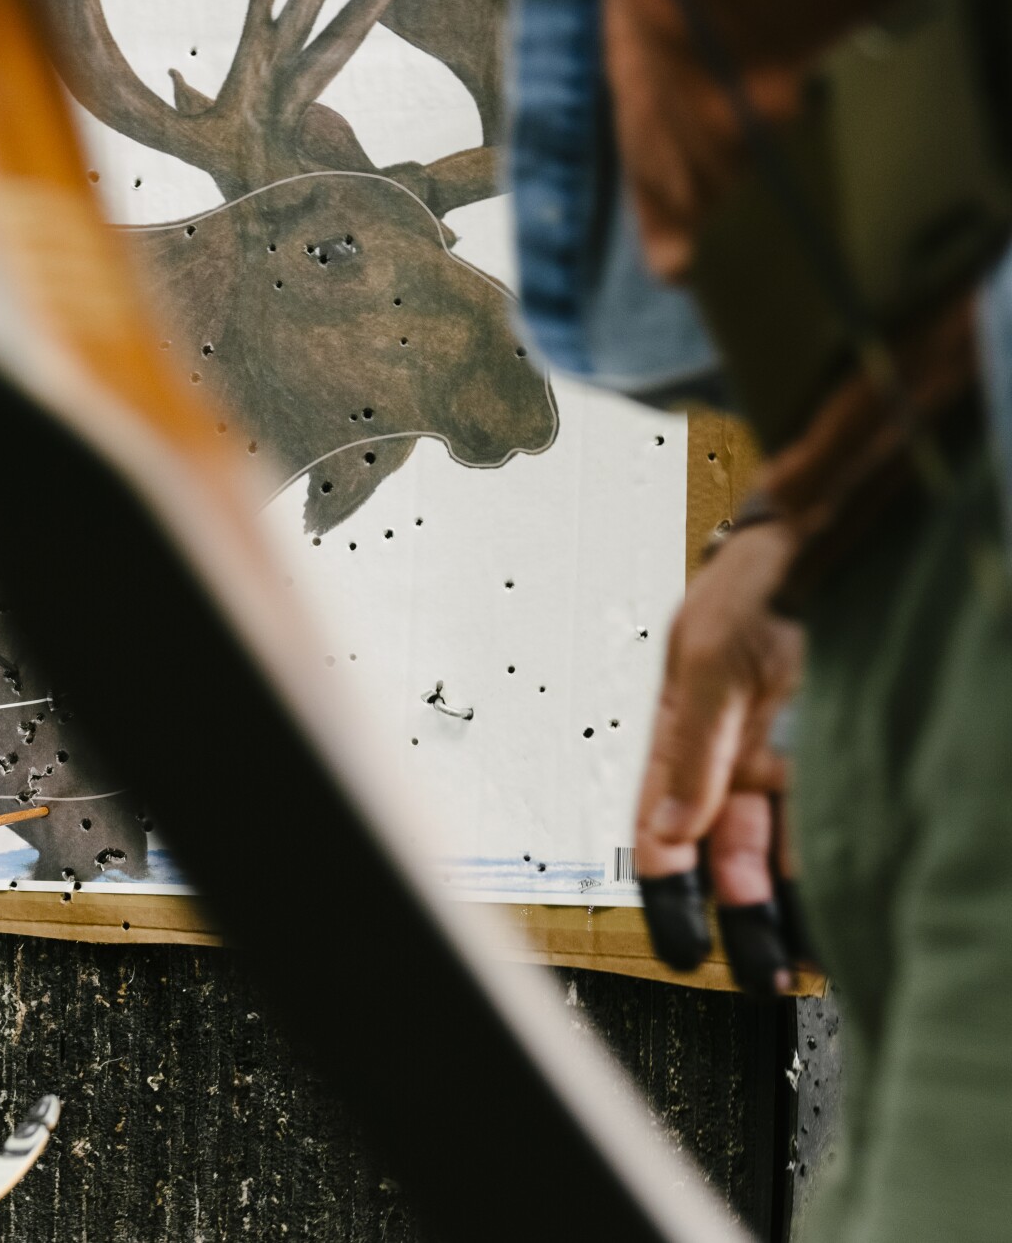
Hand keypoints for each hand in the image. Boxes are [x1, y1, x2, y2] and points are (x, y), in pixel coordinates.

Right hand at [634, 519, 806, 992]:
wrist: (832, 538)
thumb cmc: (753, 581)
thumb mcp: (709, 660)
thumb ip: (693, 747)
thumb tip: (673, 826)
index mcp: (685, 736)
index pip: (663, 829)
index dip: (669, 890)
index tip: (684, 944)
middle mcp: (735, 756)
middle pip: (729, 854)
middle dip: (741, 919)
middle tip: (757, 973)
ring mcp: (788, 756)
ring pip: (785, 849)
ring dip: (791, 906)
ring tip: (806, 958)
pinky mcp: (837, 751)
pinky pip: (832, 821)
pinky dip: (836, 867)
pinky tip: (848, 903)